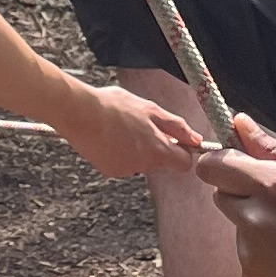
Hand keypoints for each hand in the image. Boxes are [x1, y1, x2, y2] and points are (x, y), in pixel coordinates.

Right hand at [52, 79, 202, 181]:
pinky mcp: (109, 171)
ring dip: (136, 148)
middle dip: (155, 146)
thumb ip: (176, 127)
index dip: (182, 151)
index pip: (183, 163)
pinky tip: (109, 137)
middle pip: (161, 161)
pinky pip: (123, 163)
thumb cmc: (114, 106)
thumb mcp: (150, 109)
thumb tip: (197, 140)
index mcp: (157, 149)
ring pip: (141, 161)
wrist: (78, 112)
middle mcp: (143, 165)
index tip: (174, 140)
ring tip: (119, 128)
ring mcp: (125, 170)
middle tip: (139, 125)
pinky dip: (119, 153)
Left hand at [192, 118, 275, 276]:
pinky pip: (251, 265)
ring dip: (261, 232)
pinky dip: (269, 266)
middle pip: (222, 196)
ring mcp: (250, 257)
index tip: (240, 168)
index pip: (214, 165)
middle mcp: (255, 220)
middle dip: (243, 196)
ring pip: (241, 231)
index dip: (222, 164)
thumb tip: (240, 124)